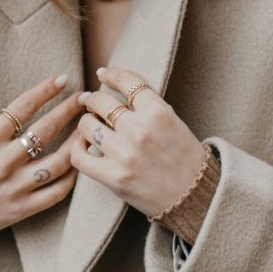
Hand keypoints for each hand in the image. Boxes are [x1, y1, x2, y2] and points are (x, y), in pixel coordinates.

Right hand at [0, 75, 84, 253]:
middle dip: (69, 110)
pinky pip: (57, 192)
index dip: (45, 91)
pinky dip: (72, 176)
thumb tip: (26, 114)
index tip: (63, 80)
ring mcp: (14, 188)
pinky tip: (78, 162)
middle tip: (85, 98)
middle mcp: (2, 163)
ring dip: (78, 142)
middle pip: (45, 130)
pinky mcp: (22, 209)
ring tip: (88, 129)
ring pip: (59, 162)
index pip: (22, 107)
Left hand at [70, 66, 206, 218]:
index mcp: (158, 112)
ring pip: (86, 125)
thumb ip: (148, 106)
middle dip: (94, 100)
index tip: (102, 74)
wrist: (195, 197)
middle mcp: (140, 130)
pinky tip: (83, 145)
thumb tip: (118, 89)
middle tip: (92, 103)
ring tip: (92, 125)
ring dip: (86, 122)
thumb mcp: (173, 122)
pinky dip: (77, 148)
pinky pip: (80, 156)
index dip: (111, 74)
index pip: (127, 80)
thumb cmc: (185, 158)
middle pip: (101, 100)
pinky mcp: (114, 177)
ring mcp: (124, 154)